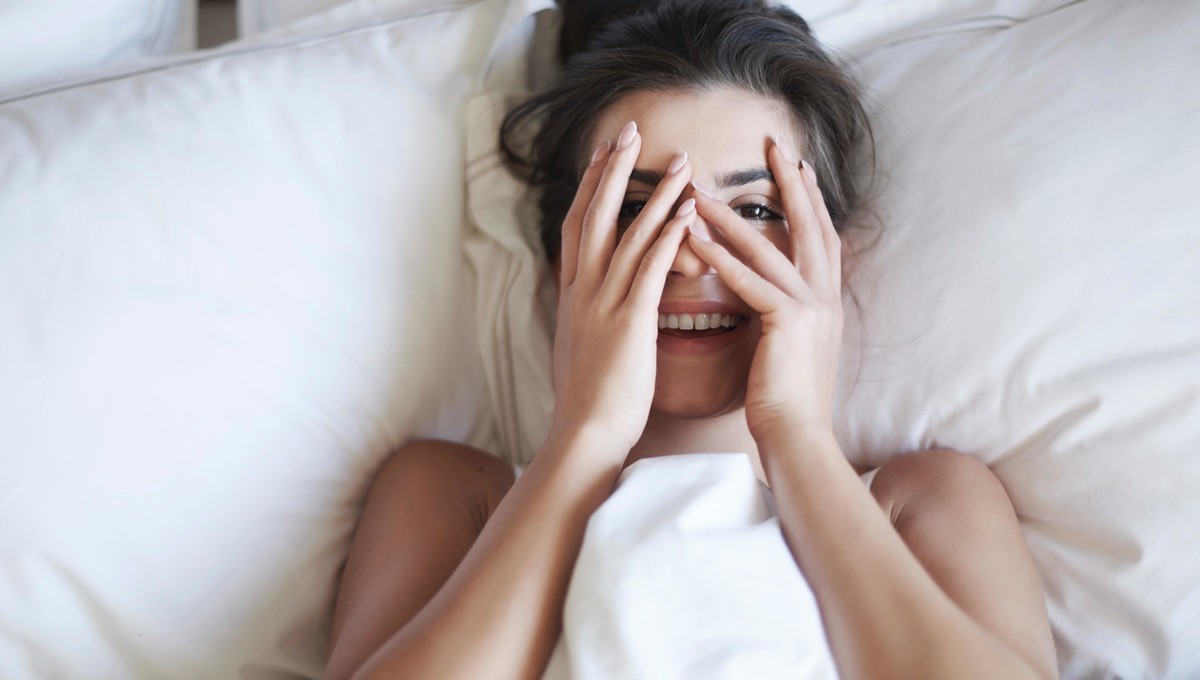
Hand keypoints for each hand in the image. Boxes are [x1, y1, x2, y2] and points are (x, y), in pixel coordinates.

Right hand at [549, 122, 694, 458]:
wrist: (584, 435)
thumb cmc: (589, 400)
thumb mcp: (581, 347)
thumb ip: (588, 318)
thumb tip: (590, 305)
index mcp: (572, 296)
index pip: (577, 227)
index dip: (590, 187)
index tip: (603, 154)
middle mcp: (582, 291)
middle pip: (593, 215)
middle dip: (612, 171)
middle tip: (630, 132)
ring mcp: (603, 304)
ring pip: (626, 234)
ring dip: (654, 194)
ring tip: (679, 162)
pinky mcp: (628, 322)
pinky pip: (649, 268)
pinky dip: (668, 235)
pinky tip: (688, 211)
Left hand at [687, 142, 843, 441]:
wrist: (799, 439)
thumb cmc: (786, 401)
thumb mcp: (790, 347)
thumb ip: (785, 314)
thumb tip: (772, 297)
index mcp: (827, 302)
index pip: (821, 237)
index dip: (811, 200)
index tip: (797, 166)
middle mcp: (826, 297)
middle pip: (811, 225)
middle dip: (793, 183)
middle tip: (776, 145)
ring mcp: (812, 308)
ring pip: (770, 247)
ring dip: (734, 215)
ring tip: (704, 188)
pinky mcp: (789, 323)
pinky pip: (750, 280)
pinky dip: (722, 256)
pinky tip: (695, 237)